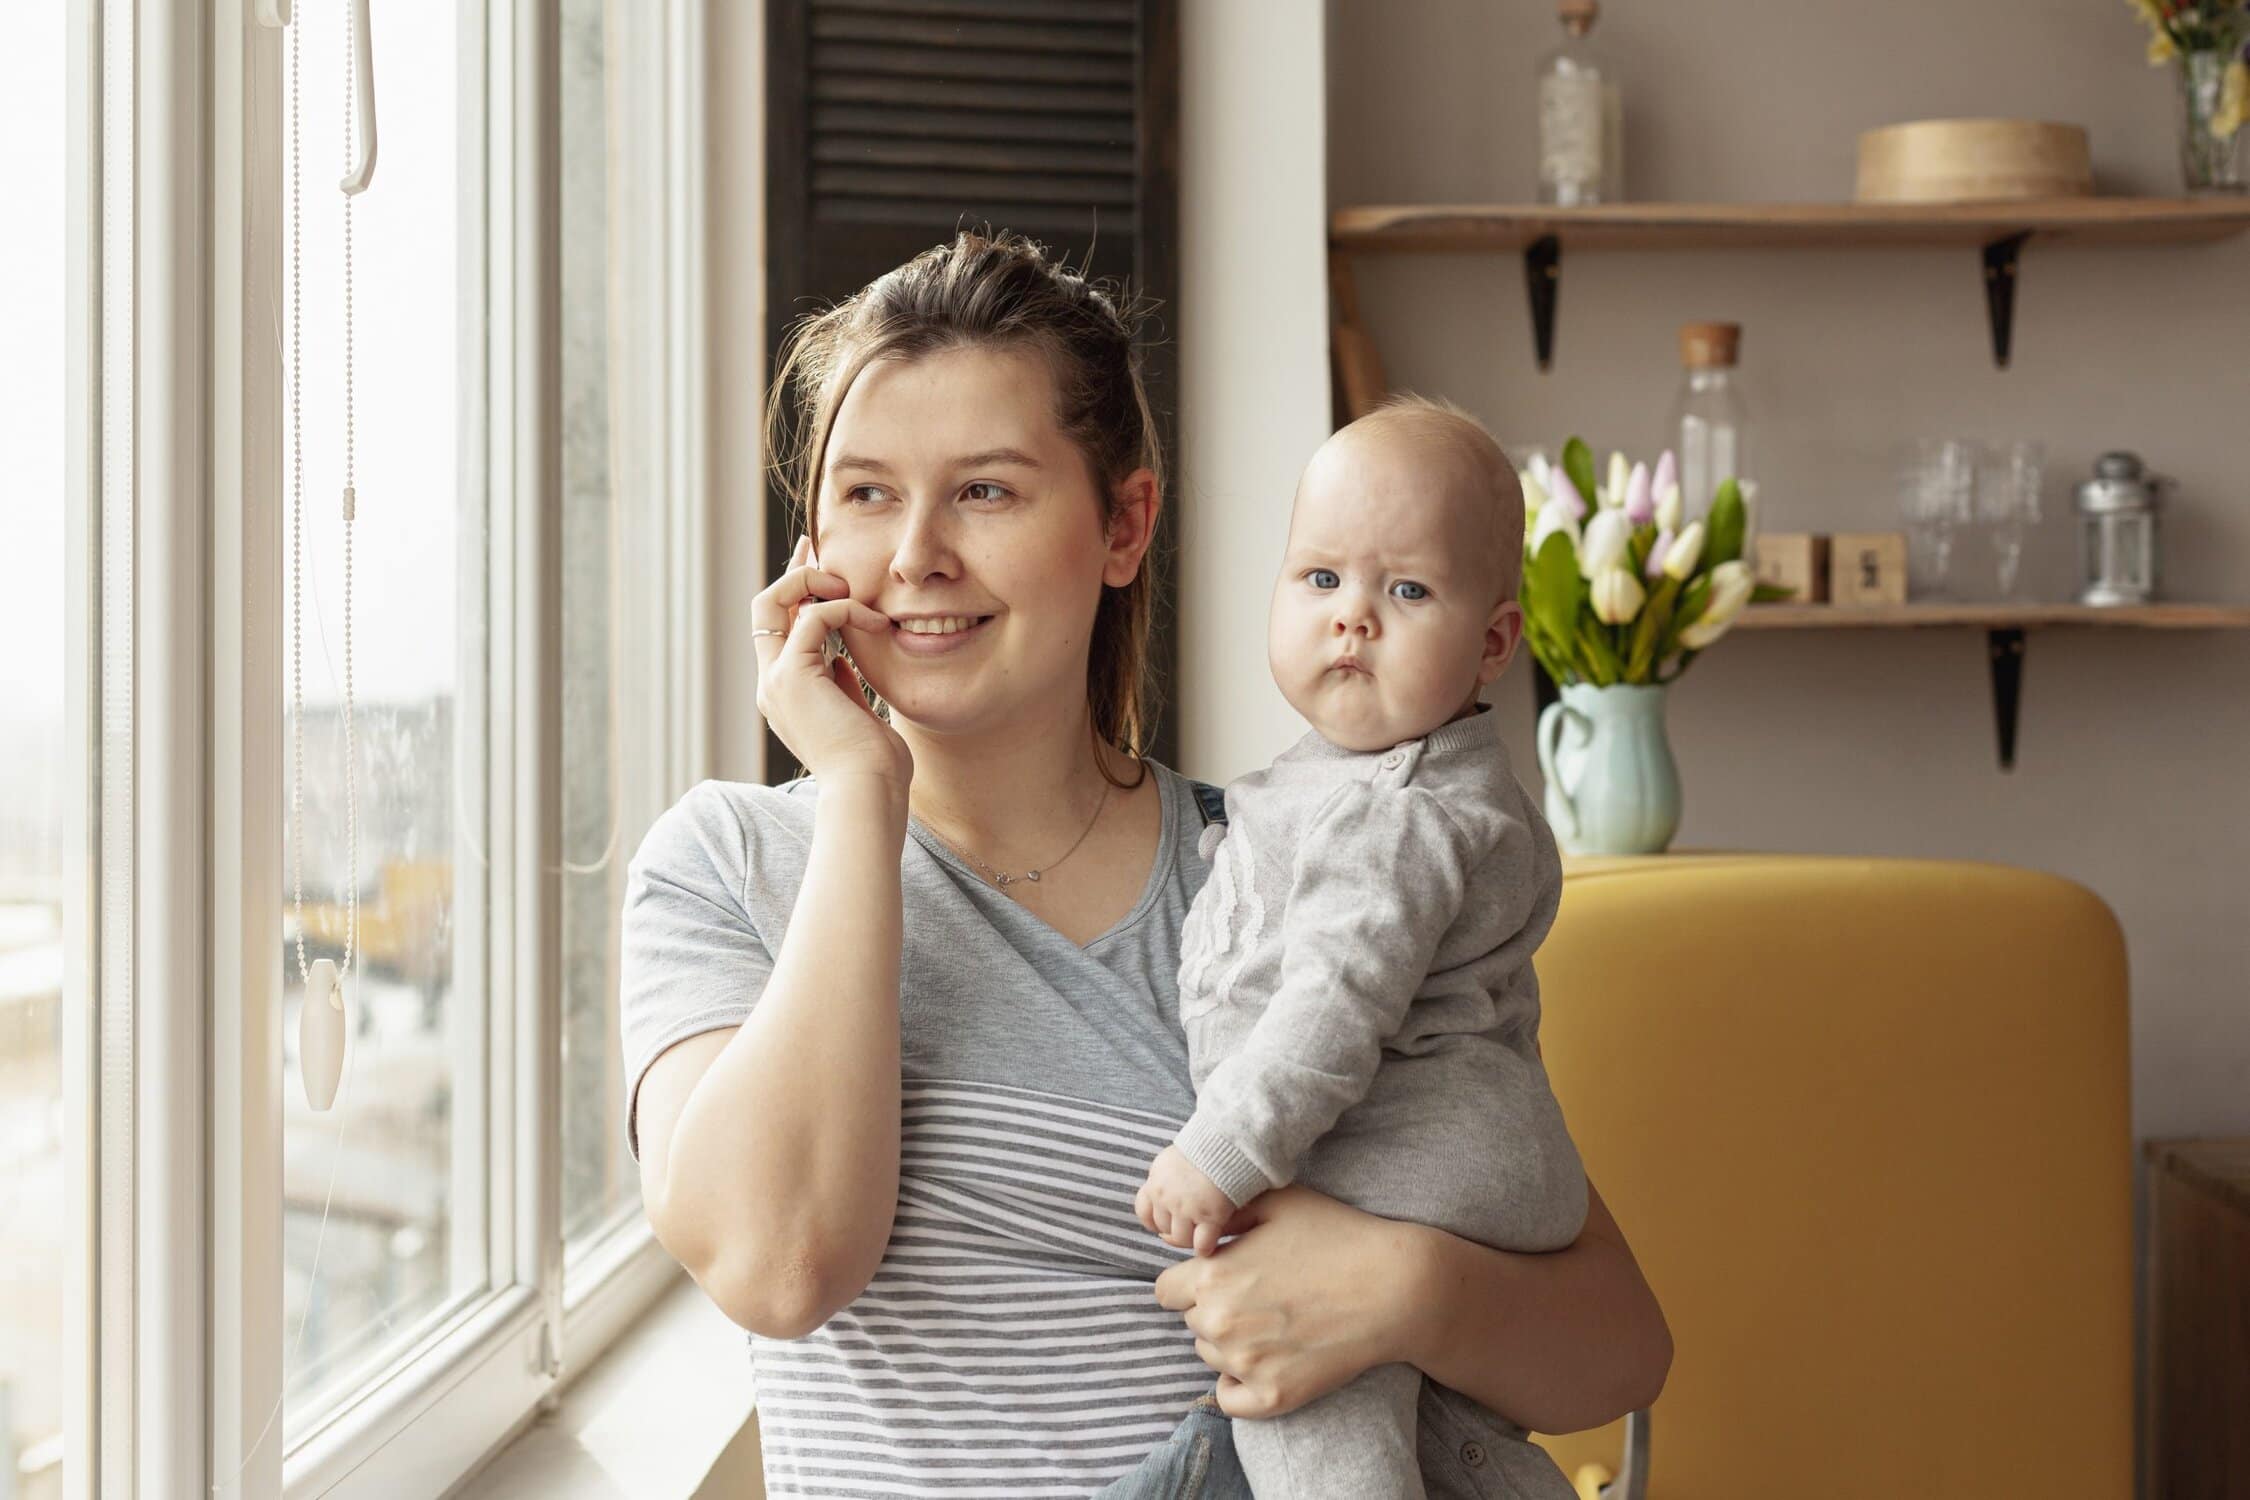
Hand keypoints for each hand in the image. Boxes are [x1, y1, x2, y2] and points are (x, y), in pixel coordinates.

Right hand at [751, 536, 910, 787]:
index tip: (823, 568)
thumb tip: (843, 661)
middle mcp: (771, 684)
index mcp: (785, 693)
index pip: (778, 629)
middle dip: (794, 572)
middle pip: (763, 609)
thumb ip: (843, 685)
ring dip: (817, 584)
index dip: (796, 593)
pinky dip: (842, 609)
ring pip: (773, 603)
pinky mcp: (793, 678)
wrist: (868, 792)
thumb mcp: (856, 715)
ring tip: (855, 590)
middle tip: (821, 550)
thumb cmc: (874, 765)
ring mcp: (776, 681)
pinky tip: (873, 620)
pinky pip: (811, 618)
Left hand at [1135, 1145, 1236, 1256]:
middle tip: (1188, 1229)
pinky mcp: (1210, 1216)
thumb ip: (1165, 1177)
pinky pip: (1202, 1244)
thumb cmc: (1205, 1147)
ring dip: (1190, 1240)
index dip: (1154, 1221)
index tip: (1163, 1226)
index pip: (1144, 1211)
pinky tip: (1210, 1245)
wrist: (1227, 1143)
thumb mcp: (1173, 1158)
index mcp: (1156, 1181)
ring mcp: (1187, 1208)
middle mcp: (1166, 1197)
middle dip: (1174, 1230)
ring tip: (1201, 1237)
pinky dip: (1205, 1248)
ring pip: (1181, 1239)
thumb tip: (1160, 1193)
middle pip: (1163, 1228)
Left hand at [1152, 1185, 1420, 1418]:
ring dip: (1229, 1342)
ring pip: (1210, 1355)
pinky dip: (1238, 1384)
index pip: (1165, 1290)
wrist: (1395, 1287)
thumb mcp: (1278, 1202)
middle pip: (1190, 1321)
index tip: (1221, 1276)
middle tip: (1260, 1295)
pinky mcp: (1273, 1395)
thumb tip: (1197, 1231)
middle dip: (1214, 1307)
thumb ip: (1226, 1214)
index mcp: (1212, 1274)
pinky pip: (1228, 1398)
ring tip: (1274, 1321)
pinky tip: (1265, 1361)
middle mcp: (1220, 1322)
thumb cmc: (1337, 1236)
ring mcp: (1245, 1364)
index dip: (1192, 1280)